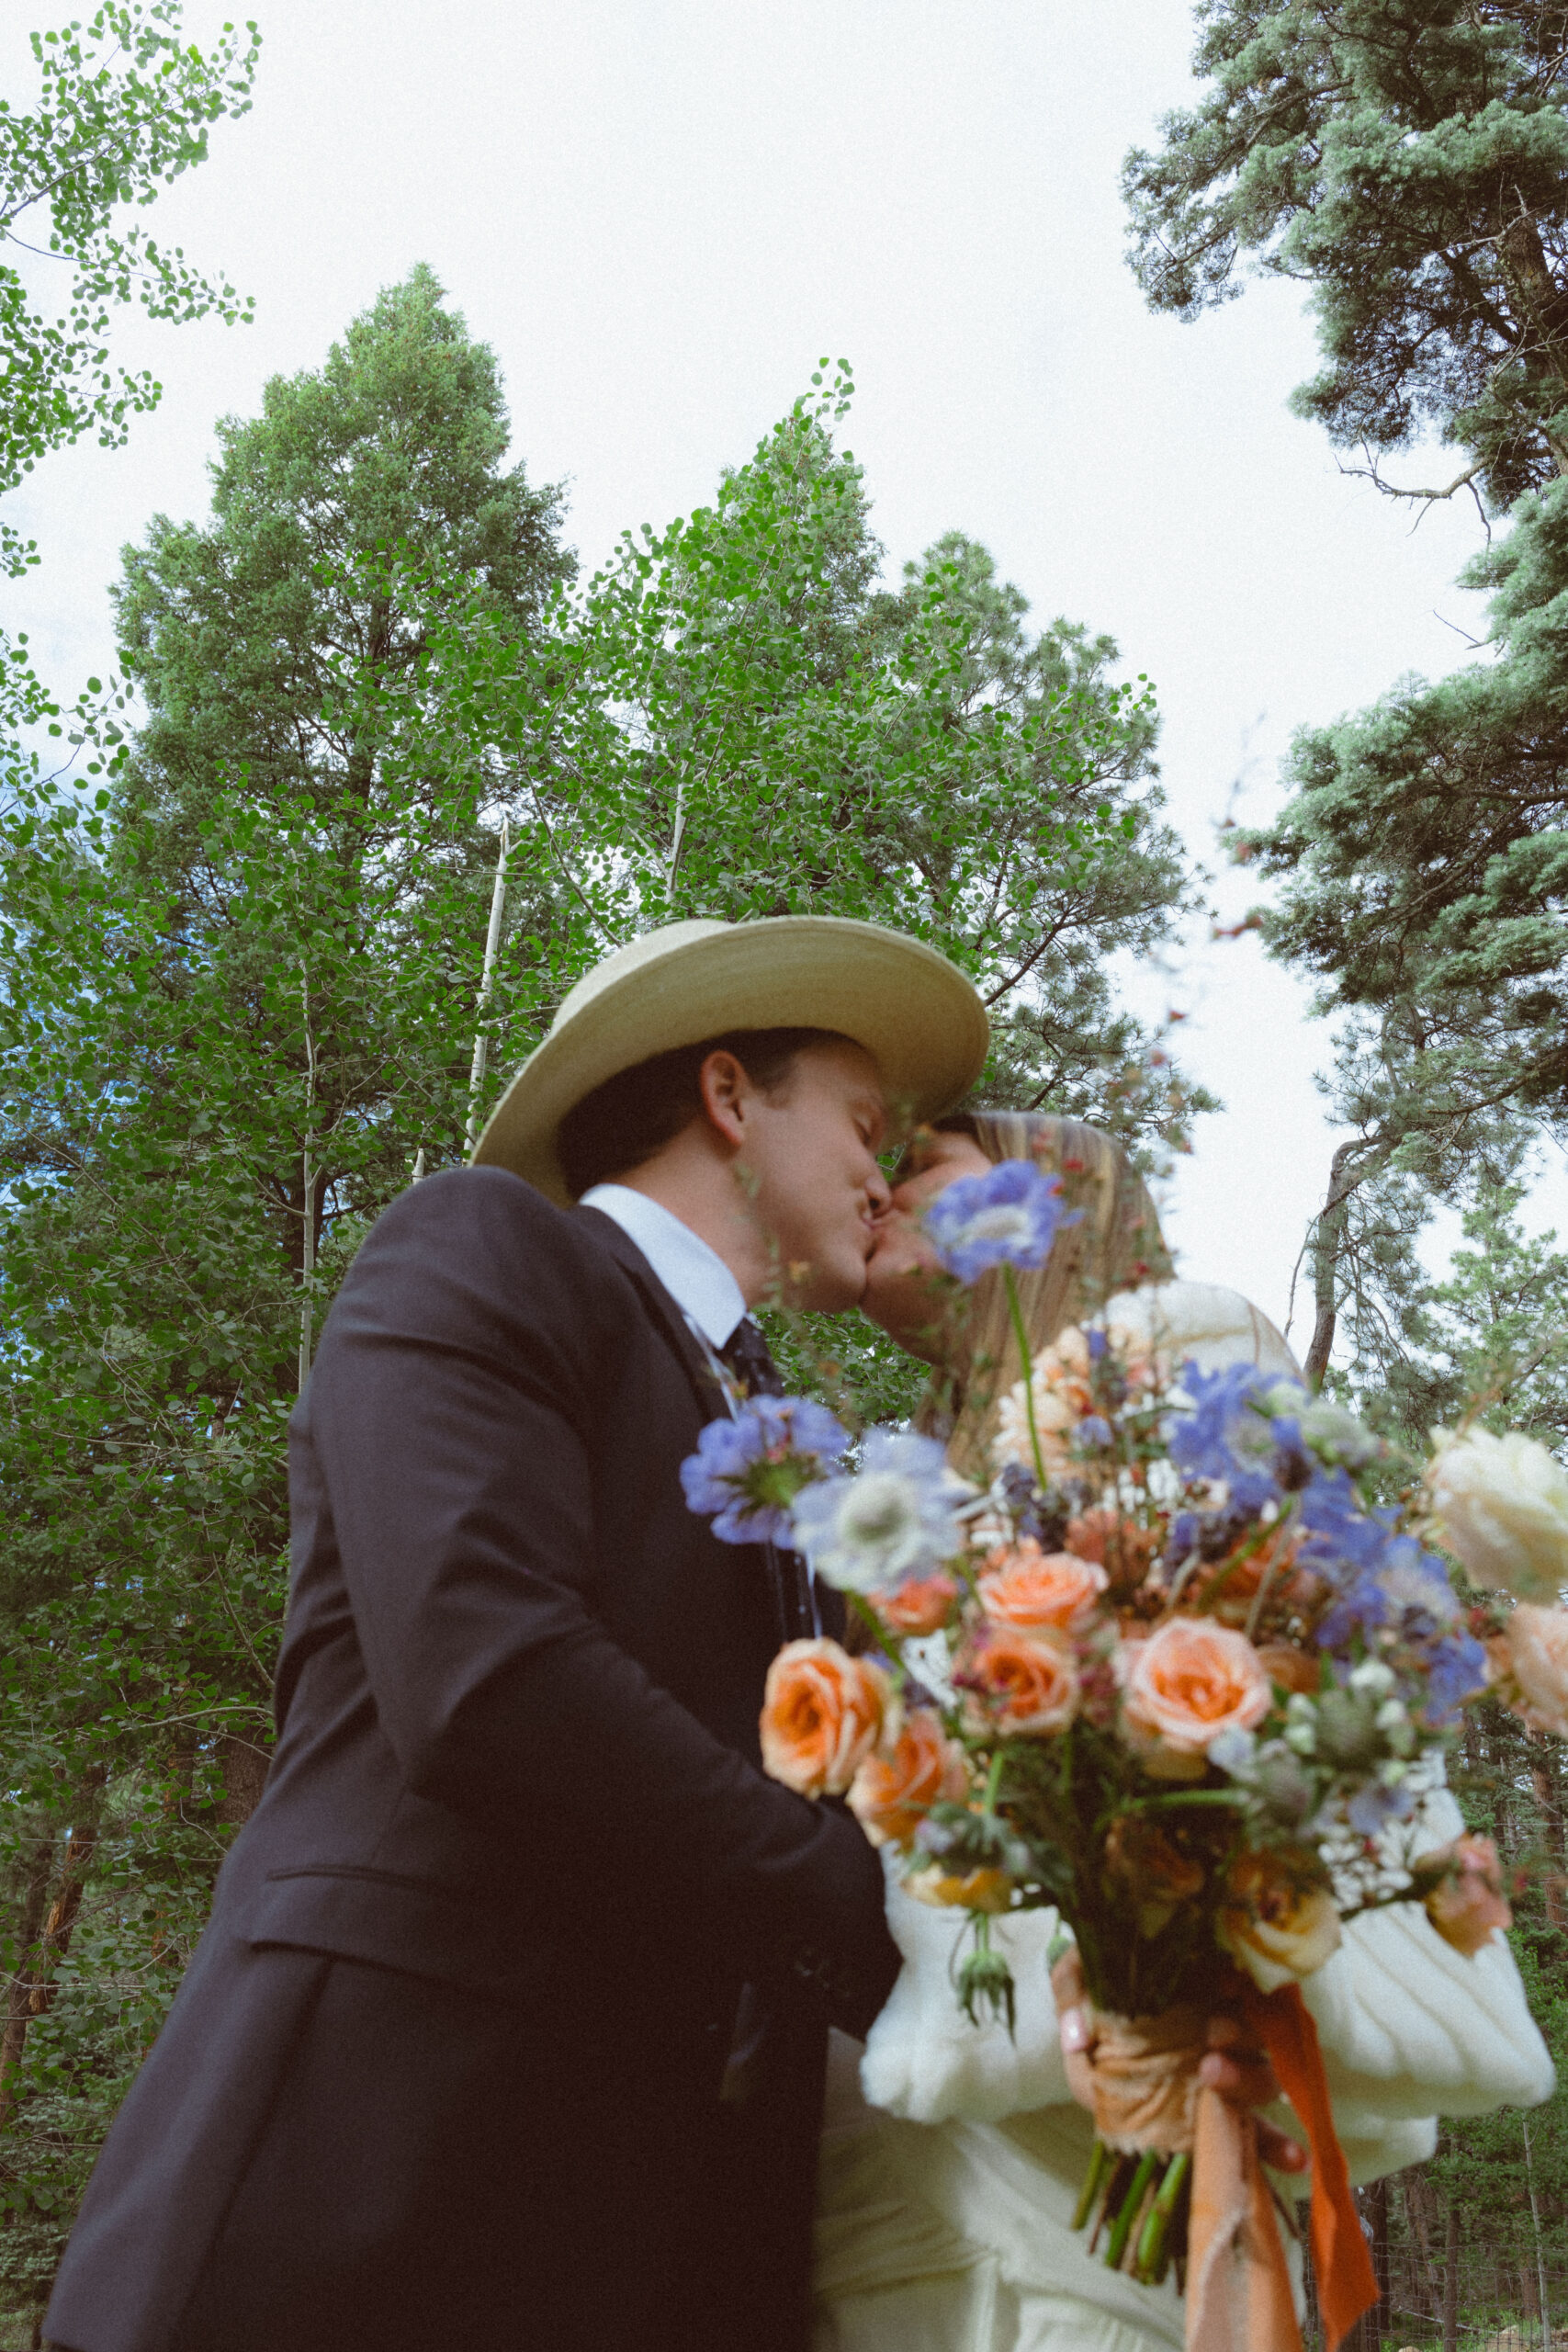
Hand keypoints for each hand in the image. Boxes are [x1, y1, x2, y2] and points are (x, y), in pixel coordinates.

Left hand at [1053, 1950, 1306, 2175]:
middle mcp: (1219, 2024)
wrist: (1086, 2040)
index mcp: (1193, 1986)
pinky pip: (1260, 2129)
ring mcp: (1224, 2070)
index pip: (1238, 1980)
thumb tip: (1078, 2036)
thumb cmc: (1090, 2001)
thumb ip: (1073, 1988)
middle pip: (1255, 2030)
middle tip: (1210, 2047)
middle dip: (1242, 2038)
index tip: (1218, 2000)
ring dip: (1251, 2081)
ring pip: (1262, 2073)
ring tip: (1216, 2081)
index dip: (1239, 1988)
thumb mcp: (1077, 1982)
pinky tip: (1294, 2159)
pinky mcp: (1220, 2112)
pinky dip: (1279, 2145)